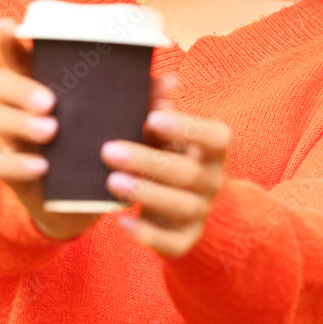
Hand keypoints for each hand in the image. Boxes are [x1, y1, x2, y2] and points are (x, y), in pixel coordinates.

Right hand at [0, 17, 181, 241]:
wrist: (89, 201)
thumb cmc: (103, 146)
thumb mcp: (123, 124)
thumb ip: (141, 104)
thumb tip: (170, 83)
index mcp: (44, 84)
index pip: (18, 55)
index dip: (7, 39)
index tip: (7, 25)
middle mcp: (20, 106)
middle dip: (20, 88)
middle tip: (50, 102)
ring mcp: (12, 138)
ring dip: (21, 122)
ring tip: (52, 131)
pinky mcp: (12, 172)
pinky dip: (17, 163)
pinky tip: (41, 167)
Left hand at [100, 104, 232, 258]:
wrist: (177, 202)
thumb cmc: (167, 153)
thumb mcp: (164, 131)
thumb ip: (160, 105)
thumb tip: (166, 80)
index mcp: (213, 150)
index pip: (215, 138)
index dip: (187, 128)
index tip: (152, 117)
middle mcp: (213, 181)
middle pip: (188, 173)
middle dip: (148, 161)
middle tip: (108, 151)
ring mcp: (202, 212)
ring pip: (181, 206)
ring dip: (146, 194)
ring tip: (111, 182)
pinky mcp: (186, 239)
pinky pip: (173, 243)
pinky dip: (148, 235)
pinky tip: (122, 221)